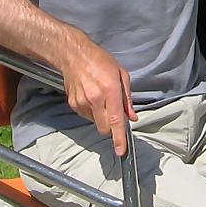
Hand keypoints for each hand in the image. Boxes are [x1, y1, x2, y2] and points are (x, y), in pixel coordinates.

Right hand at [58, 32, 136, 155]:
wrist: (74, 55)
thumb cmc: (100, 61)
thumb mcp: (121, 75)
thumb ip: (127, 99)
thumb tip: (132, 117)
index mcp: (110, 89)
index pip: (116, 120)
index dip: (119, 138)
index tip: (120, 151)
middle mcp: (95, 98)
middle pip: (104, 128)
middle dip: (111, 127)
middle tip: (114, 113)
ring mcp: (82, 102)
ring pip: (95, 123)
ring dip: (101, 117)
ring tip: (101, 98)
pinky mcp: (73, 104)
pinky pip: (86, 116)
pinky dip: (92, 112)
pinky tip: (91, 97)